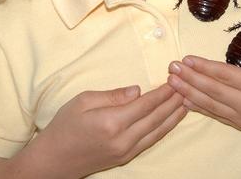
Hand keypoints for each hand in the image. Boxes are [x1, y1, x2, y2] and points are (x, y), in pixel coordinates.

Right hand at [27, 84, 186, 177]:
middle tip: (186, 86)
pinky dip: (164, 129)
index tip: (173, 79)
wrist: (53, 160)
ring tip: (186, 102)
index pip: (145, 105)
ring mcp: (126, 151)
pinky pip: (151, 141)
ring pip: (157, 132)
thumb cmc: (64, 126)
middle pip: (156, 118)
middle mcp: (123, 140)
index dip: (162, 92)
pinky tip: (171, 120)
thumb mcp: (82, 101)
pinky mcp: (126, 158)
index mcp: (111, 122)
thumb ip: (112, 95)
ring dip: (173, 116)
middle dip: (173, 102)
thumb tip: (137, 90)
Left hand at [167, 52, 240, 135]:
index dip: (204, 67)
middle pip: (213, 91)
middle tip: (171, 68)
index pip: (226, 76)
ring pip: (211, 105)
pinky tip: (185, 100)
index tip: (187, 59)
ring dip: (189, 93)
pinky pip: (217, 115)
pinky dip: (199, 107)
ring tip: (172, 82)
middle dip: (190, 79)